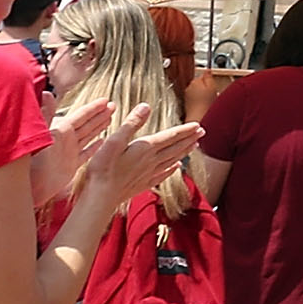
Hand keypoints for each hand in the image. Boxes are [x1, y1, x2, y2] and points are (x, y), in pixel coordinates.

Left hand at [31, 99, 116, 208]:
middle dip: (100, 115)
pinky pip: (86, 154)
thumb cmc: (29, 162)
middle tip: (113, 105)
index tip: (105, 100)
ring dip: (99, 127)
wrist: (26, 189)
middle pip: (87, 124)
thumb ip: (45, 114)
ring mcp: (68, 153)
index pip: (81, 116)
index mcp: (61, 131)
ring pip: (88, 137)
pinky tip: (101, 142)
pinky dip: (94, 148)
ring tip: (111, 118)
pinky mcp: (70, 167)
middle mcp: (65, 141)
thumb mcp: (39, 135)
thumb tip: (47, 93)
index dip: (93, 108)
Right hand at [73, 105, 204, 211]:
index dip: (185, 130)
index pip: (170, 136)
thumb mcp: (114, 140)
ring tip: (194, 146)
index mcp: (146, 148)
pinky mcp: (142, 184)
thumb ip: (131, 123)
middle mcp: (151, 161)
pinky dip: (172, 169)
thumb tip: (146, 106)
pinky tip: (176, 167)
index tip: (198, 125)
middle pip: (175, 148)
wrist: (100, 197)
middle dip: (189, 139)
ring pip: (172, 160)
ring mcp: (148, 174)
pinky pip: (162, 175)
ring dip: (184, 152)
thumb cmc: (103, 168)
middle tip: (202, 132)